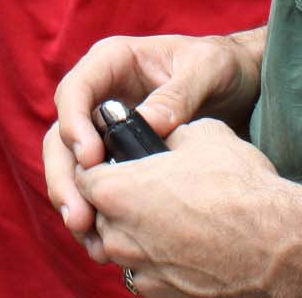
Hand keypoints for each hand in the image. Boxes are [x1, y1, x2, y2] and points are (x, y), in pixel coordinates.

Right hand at [44, 31, 262, 242]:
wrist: (239, 83)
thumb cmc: (220, 65)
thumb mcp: (206, 69)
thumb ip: (178, 94)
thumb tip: (147, 123)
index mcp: (111, 62)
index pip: (75, 92)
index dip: (74, 126)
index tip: (90, 160)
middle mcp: (99, 94)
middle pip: (62, 135)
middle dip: (64, 176)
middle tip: (79, 215)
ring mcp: (104, 126)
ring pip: (70, 164)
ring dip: (72, 199)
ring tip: (85, 232)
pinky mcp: (116, 154)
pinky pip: (94, 182)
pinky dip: (92, 209)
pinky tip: (100, 239)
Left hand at [69, 118, 301, 297]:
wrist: (277, 243)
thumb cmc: (238, 184)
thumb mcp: (200, 134)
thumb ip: (165, 134)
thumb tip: (159, 136)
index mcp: (116, 191)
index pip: (82, 175)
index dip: (98, 165)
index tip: (115, 162)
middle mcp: (118, 236)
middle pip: (98, 214)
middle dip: (114, 201)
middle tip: (145, 188)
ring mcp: (140, 270)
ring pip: (121, 246)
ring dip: (134, 231)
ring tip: (169, 216)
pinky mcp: (162, 295)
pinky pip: (146, 272)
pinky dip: (157, 258)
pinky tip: (184, 243)